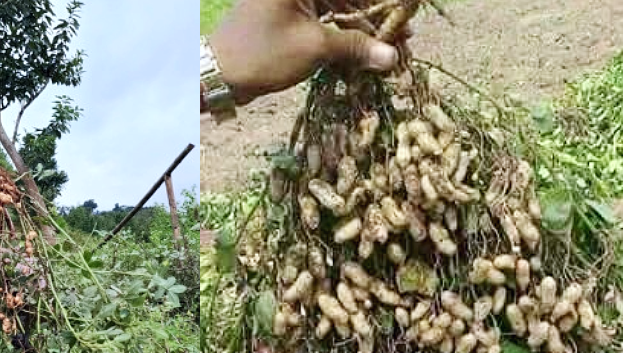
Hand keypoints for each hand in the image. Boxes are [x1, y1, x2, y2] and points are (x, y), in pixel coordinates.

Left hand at [209, 0, 400, 105]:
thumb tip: (392, 56)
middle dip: (375, 16)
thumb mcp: (313, 48)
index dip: (381, 4)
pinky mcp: (287, 17)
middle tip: (403, 37)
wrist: (216, 75)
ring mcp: (291, 0)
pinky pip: (324, 20)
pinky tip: (363, 54)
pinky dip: (342, 36)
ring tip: (388, 49)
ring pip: (338, 7)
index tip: (406, 13)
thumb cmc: (261, 54)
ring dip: (361, 28)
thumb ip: (355, 47)